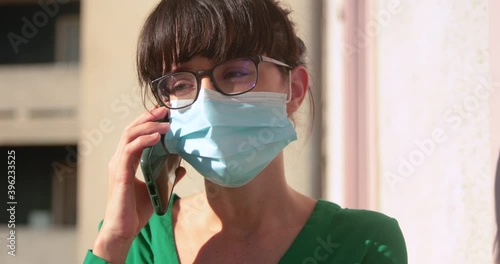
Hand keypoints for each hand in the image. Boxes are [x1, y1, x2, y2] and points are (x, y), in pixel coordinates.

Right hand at [92, 106, 184, 262]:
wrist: (123, 230)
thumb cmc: (135, 212)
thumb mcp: (156, 190)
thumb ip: (166, 177)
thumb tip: (181, 168)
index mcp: (125, 161)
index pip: (134, 134)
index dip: (147, 121)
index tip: (163, 114)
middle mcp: (119, 160)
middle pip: (130, 129)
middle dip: (148, 118)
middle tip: (165, 111)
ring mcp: (117, 166)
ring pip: (129, 136)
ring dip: (149, 127)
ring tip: (166, 124)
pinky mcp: (120, 174)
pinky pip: (130, 151)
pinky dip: (144, 141)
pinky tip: (157, 138)